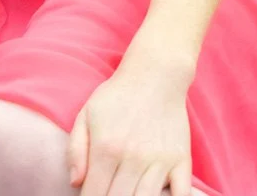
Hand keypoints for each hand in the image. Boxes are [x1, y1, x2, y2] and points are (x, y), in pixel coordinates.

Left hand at [67, 64, 192, 195]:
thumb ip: (76, 150)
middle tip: (109, 193)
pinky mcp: (181, 160)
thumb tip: (75, 184)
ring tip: (127, 193)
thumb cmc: (118, 95)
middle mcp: (133, 158)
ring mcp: (160, 161)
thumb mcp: (86, 114)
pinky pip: (181, 195)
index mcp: (106, 148)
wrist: (156, 73)